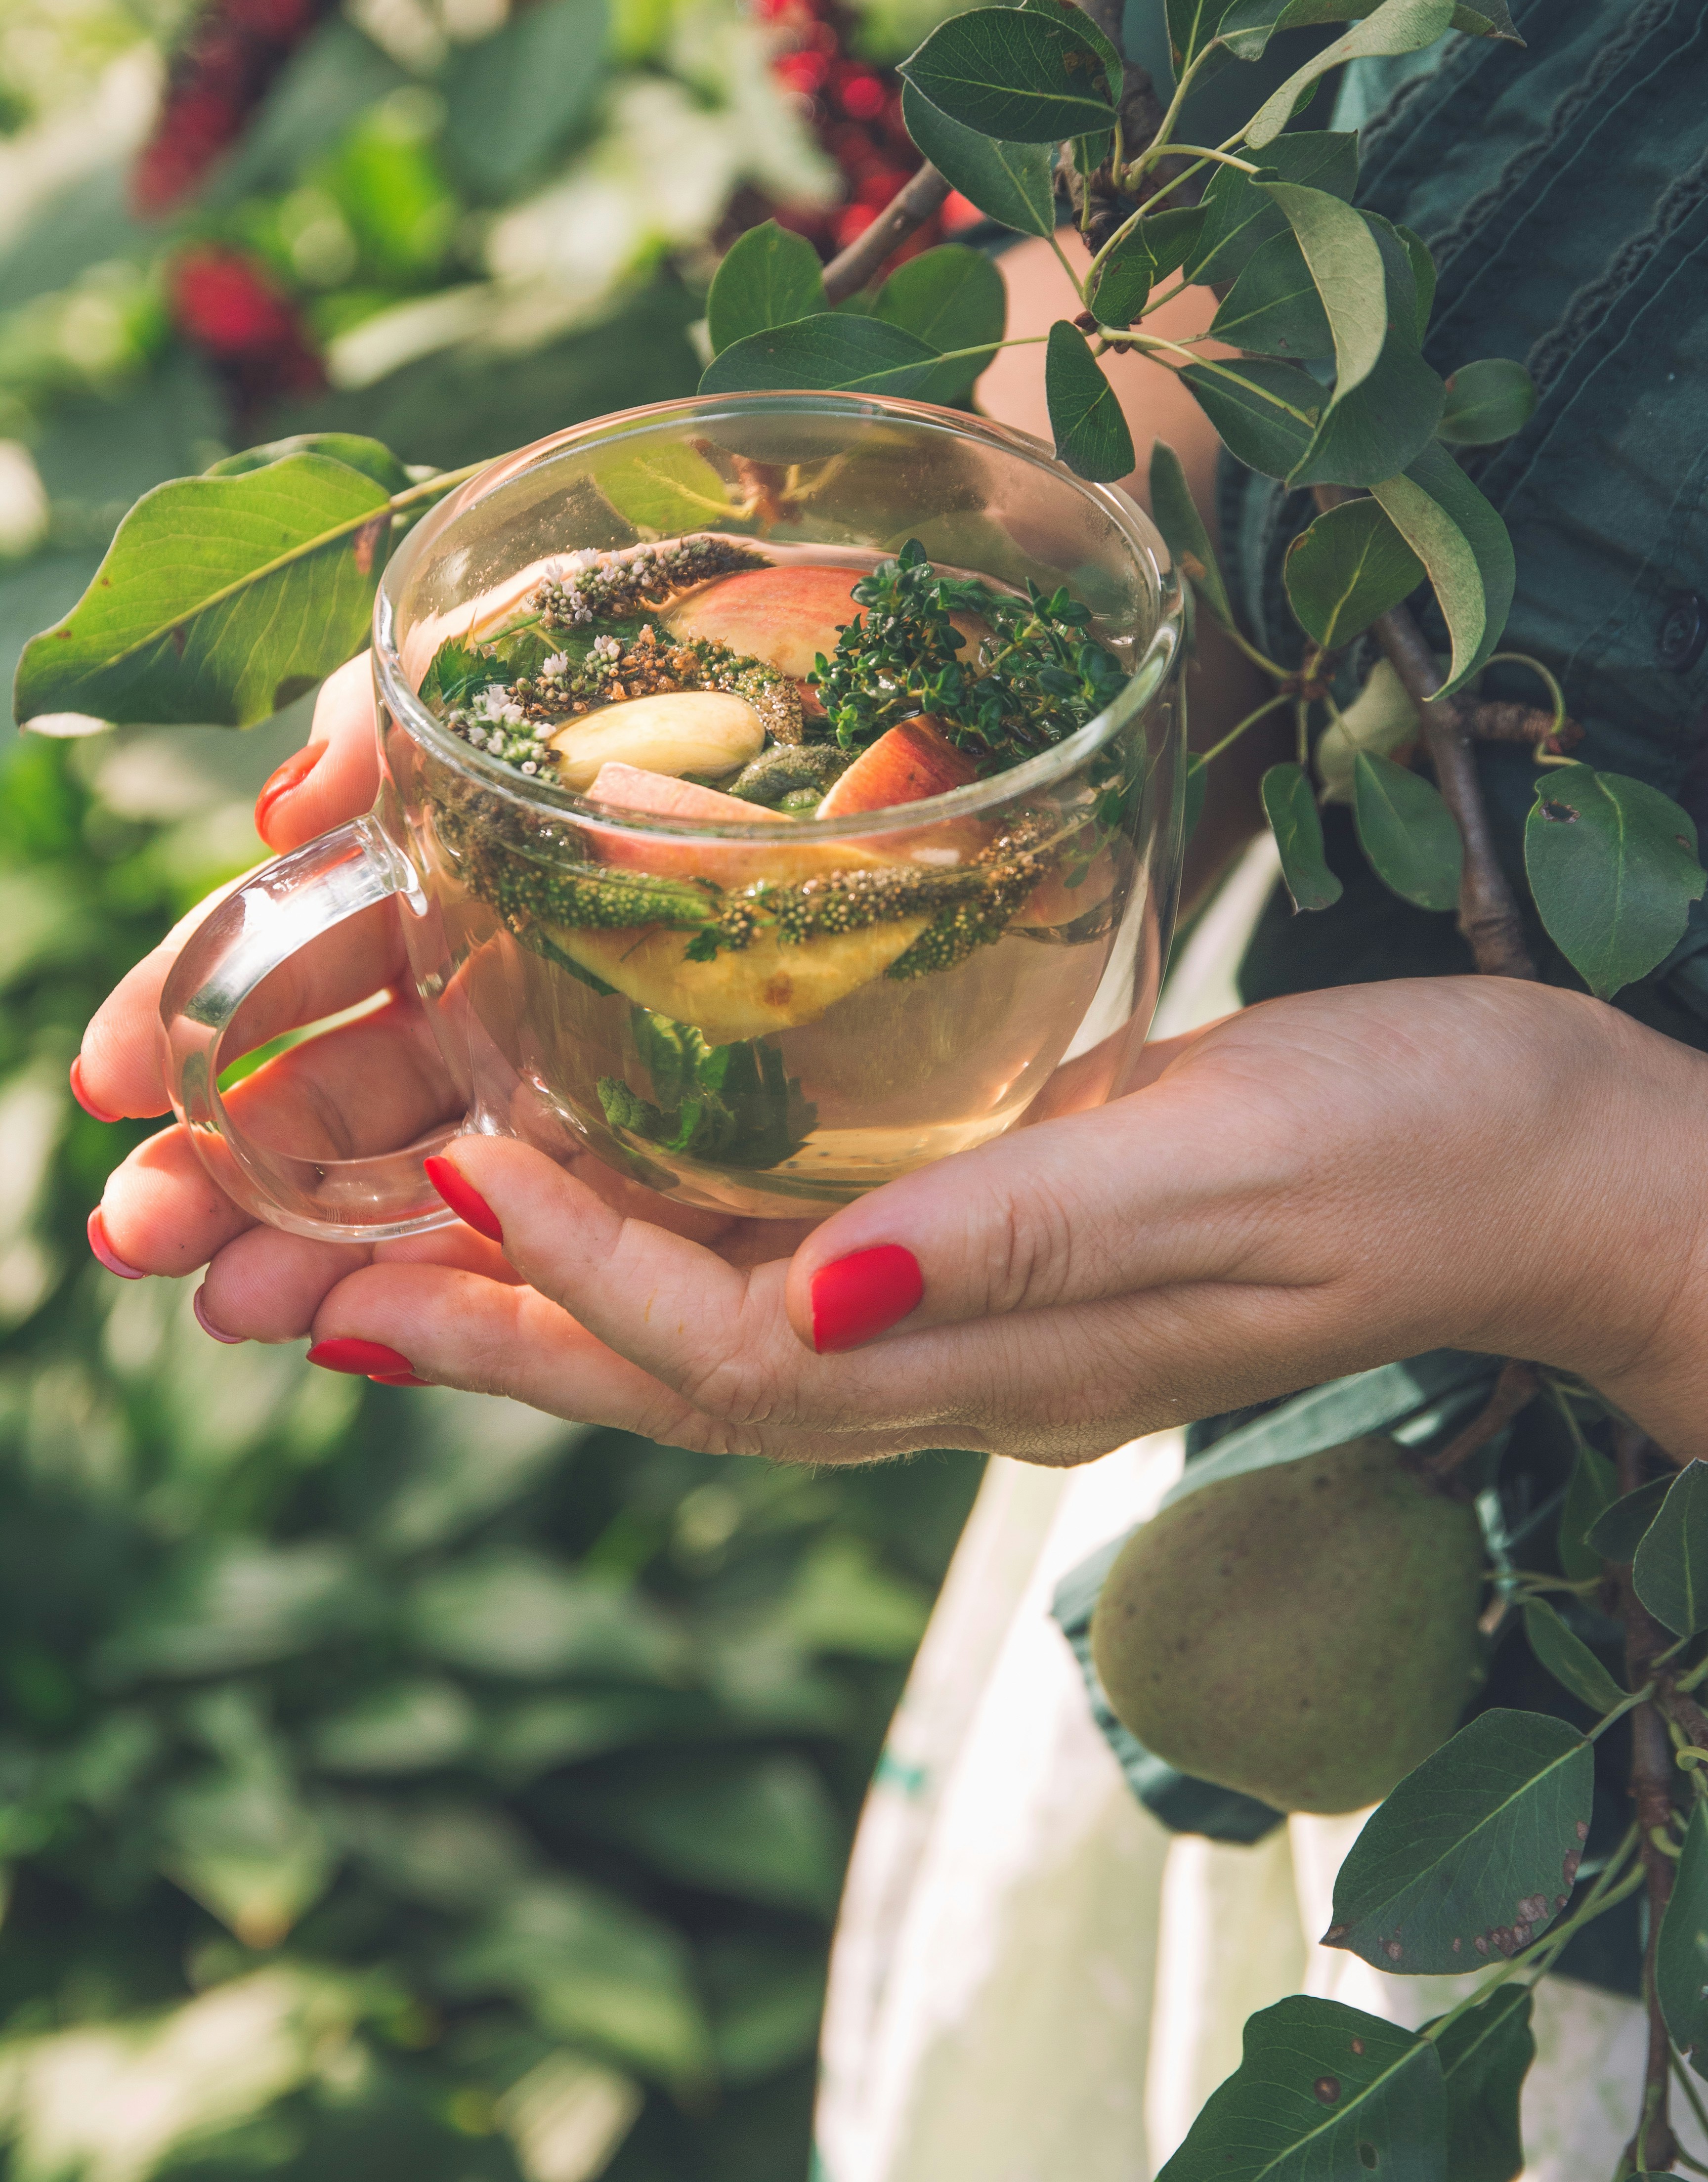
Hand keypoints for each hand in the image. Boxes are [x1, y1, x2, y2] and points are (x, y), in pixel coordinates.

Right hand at [78, 655, 809, 1338]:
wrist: (1003, 657)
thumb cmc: (803, 627)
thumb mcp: (585, 627)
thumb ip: (428, 698)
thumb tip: (296, 799)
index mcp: (510, 861)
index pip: (333, 954)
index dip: (214, 1010)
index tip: (109, 1073)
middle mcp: (566, 978)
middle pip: (381, 1088)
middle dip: (249, 1163)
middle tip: (139, 1227)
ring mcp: (656, 1068)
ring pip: (477, 1186)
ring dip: (348, 1245)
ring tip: (236, 1300)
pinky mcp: (774, 1144)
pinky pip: (624, 1238)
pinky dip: (515, 1276)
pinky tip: (403, 1316)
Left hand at [117, 969, 1707, 1465]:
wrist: (1546, 1160)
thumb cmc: (1420, 1142)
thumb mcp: (1231, 1166)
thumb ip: (1026, 1240)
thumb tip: (820, 1296)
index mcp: (1017, 1356)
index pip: (744, 1352)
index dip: (590, 1276)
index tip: (461, 1165)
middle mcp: (973, 1362)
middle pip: (685, 1385)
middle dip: (503, 1340)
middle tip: (316, 1293)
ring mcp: (986, 1314)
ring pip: (717, 1338)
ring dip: (553, 1307)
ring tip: (393, 1256)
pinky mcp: (1002, 1238)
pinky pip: (788, 1268)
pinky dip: (667, 1242)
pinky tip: (597, 1186)